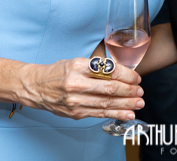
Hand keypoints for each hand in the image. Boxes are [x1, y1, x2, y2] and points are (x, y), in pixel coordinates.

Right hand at [22, 57, 144, 120]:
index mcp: (78, 66)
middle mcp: (76, 84)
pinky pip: (99, 114)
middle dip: (129, 91)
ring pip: (106, 103)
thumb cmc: (58, 72)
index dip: (127, 75)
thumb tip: (122, 72)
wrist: (35, 87)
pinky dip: (116, 114)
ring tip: (139, 103)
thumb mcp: (76, 62)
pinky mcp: (75, 112)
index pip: (108, 71)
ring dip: (126, 104)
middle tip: (141, 91)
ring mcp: (75, 100)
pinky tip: (128, 114)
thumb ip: (96, 67)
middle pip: (109, 89)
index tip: (136, 77)